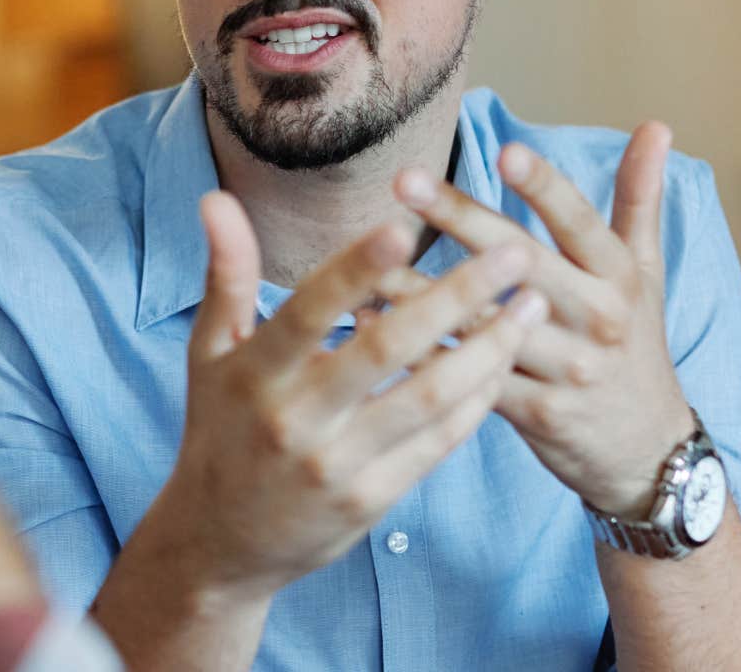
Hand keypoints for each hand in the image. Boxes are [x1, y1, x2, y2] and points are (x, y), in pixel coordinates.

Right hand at [131, 192, 544, 603]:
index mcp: (254, 373)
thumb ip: (226, 274)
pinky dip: (475, 399)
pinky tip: (504, 360)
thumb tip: (217, 198)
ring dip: (489, 347)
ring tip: (531, 304)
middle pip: (388, 349)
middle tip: (514, 250)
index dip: (355, 270)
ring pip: (429, 397)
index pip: (309, 311)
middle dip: (458, 296)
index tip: (405, 227)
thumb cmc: (219, 428)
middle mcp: (296, 419)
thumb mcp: (209, 352)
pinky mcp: (371, 499)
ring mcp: (338, 464)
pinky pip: (438, 442)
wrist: (220, 543)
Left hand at [392, 123, 694, 517]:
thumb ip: (640, 200)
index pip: (579, 224)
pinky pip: (467, 378)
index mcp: (617, 278)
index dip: (544, 187)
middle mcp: (595, 320)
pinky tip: (369, 323)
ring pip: (483, 322)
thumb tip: (656, 125)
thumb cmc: (636, 344)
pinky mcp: (534, 413)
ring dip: (419, 289)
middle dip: (459, 219)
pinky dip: (419, 352)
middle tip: (404, 180)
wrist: (647, 451)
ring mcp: (565, 370)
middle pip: (521, 262)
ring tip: (366, 256)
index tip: (504, 148)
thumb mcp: (645, 273)